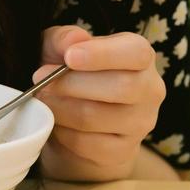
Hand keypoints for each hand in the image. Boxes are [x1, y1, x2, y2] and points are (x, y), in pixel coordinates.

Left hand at [33, 25, 165, 181]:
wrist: (74, 117)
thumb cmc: (70, 72)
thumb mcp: (59, 46)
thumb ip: (63, 38)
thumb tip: (73, 41)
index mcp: (139, 55)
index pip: (135, 52)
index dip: (103, 54)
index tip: (69, 57)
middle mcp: (149, 89)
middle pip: (119, 87)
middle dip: (70, 83)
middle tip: (39, 79)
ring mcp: (141, 123)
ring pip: (96, 117)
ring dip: (60, 108)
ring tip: (43, 99)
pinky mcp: (124, 151)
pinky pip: (88, 144)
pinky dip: (63, 133)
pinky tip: (56, 122)